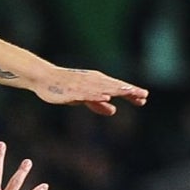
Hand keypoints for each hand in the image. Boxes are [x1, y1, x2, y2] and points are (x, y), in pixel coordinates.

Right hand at [34, 68, 148, 115]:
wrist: (44, 78)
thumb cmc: (64, 87)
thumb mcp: (84, 98)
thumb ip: (98, 103)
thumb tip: (113, 110)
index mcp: (96, 82)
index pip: (116, 87)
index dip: (130, 93)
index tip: (145, 98)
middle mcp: (92, 81)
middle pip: (113, 86)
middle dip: (128, 91)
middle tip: (144, 95)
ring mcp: (82, 85)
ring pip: (102, 88)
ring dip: (116, 91)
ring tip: (129, 93)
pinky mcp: (72, 90)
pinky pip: (86, 93)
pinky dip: (96, 95)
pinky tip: (105, 97)